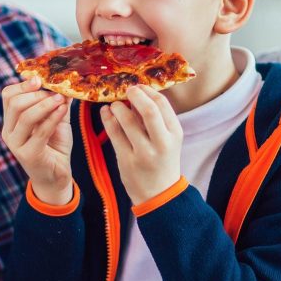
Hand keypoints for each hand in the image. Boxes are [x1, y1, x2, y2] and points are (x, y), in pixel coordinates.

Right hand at [0, 76, 72, 203]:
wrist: (57, 176)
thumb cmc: (54, 146)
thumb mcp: (55, 119)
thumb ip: (57, 101)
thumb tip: (65, 81)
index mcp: (11, 120)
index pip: (8, 95)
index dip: (23, 84)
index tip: (40, 79)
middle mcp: (9, 131)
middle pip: (14, 103)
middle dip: (36, 94)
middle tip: (55, 92)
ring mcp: (16, 144)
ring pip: (25, 116)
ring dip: (45, 104)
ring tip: (61, 99)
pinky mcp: (28, 155)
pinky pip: (40, 132)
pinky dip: (52, 118)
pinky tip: (63, 110)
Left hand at [100, 85, 182, 204]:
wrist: (159, 194)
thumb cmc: (162, 161)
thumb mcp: (167, 140)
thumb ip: (155, 119)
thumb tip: (136, 94)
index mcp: (175, 133)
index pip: (162, 104)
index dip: (148, 91)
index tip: (138, 87)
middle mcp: (162, 142)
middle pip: (148, 110)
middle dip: (135, 95)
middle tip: (126, 90)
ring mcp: (144, 152)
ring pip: (127, 121)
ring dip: (117, 107)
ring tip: (114, 104)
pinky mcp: (127, 160)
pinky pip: (114, 134)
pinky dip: (107, 119)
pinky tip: (105, 113)